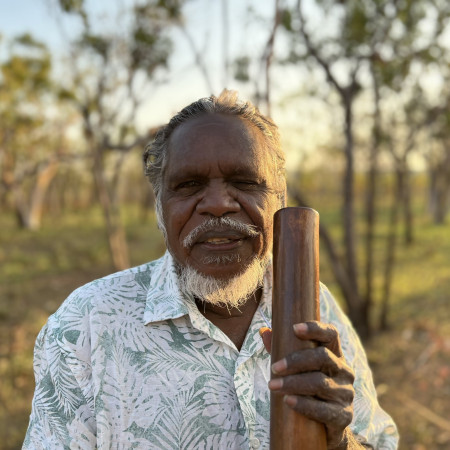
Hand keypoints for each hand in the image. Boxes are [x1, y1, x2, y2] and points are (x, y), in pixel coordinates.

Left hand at [260, 321, 356, 448]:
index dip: (315, 329)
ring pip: (320, 383)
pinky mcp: (344, 416)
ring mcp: (346, 393)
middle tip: (274, 368)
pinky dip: (304, 405)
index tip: (295, 328)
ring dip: (294, 384)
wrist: (324, 427)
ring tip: (272, 386)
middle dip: (296, 361)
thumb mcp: (296, 367)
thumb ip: (281, 349)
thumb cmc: (306, 388)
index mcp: (334, 354)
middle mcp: (344, 371)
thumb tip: (264, 332)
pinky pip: (324, 410)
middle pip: (323, 357)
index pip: (331, 334)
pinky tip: (288, 401)